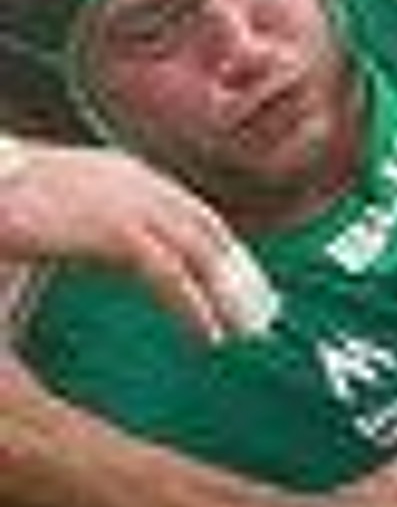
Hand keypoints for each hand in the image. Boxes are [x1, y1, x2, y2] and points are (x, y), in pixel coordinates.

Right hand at [0, 138, 275, 340]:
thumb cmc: (6, 203)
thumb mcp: (66, 208)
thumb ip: (101, 225)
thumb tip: (126, 253)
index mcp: (129, 172)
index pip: (196, 214)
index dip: (225, 252)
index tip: (244, 284)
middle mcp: (139, 182)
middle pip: (209, 232)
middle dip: (239, 275)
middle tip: (260, 314)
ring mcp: (130, 203)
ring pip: (200, 254)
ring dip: (227, 296)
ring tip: (243, 332)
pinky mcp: (116, 231)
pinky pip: (171, 275)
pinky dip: (194, 306)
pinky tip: (208, 334)